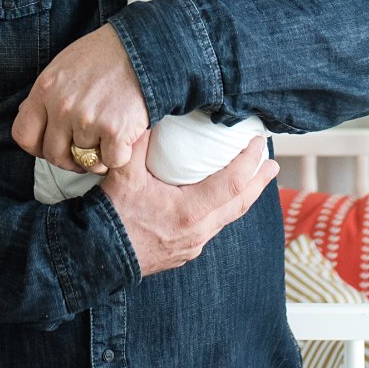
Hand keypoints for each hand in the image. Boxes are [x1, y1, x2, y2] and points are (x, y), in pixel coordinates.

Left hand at [13, 25, 148, 173]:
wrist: (144, 47)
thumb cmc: (104, 55)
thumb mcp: (63, 66)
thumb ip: (45, 94)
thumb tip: (28, 116)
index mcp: (45, 89)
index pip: (23, 135)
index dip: (38, 146)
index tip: (53, 144)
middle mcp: (62, 106)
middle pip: (54, 155)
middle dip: (70, 158)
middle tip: (85, 149)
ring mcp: (88, 120)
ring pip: (85, 161)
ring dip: (97, 155)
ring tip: (108, 137)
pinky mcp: (115, 131)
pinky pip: (110, 161)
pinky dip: (119, 154)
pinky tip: (124, 137)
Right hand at [100, 132, 279, 276]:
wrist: (96, 256)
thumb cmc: (111, 215)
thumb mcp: (124, 173)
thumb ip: (140, 140)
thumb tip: (152, 111)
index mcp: (189, 211)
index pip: (232, 184)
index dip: (250, 163)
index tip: (259, 145)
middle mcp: (197, 231)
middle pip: (239, 205)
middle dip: (258, 183)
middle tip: (272, 164)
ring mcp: (192, 246)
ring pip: (227, 219)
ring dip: (243, 198)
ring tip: (254, 181)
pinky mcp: (183, 253)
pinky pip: (212, 229)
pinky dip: (223, 212)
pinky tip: (219, 203)